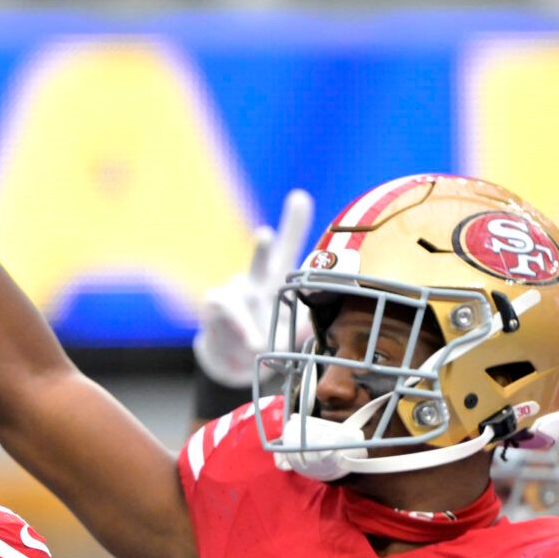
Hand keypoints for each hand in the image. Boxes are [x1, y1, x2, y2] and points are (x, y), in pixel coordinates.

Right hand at [194, 188, 313, 388]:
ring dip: (254, 298)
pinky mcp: (217, 308)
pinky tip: (254, 342)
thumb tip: (341, 317)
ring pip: (242, 287)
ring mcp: (235, 293)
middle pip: (263, 259)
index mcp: (277, 280)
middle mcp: (256, 280)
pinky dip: (243, 326)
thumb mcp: (296, 327)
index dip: (292, 223)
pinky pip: (229, 311)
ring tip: (261, 310)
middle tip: (265, 233)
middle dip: (264, 246)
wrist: (235, 358)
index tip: (298, 198)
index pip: (286, 249)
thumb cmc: (268, 334)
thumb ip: (314, 321)